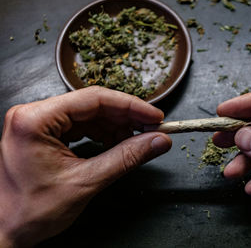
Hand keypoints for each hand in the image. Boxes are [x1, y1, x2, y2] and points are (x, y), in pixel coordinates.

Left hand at [0, 86, 171, 246]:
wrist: (6, 231)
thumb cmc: (29, 212)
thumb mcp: (85, 182)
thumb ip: (126, 158)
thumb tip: (156, 141)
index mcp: (35, 120)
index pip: (94, 99)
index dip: (131, 106)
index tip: (154, 116)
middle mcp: (34, 115)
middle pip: (93, 105)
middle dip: (126, 118)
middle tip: (152, 129)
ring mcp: (39, 123)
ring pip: (90, 115)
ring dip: (117, 127)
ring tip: (137, 140)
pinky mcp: (45, 134)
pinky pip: (82, 126)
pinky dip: (103, 135)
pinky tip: (118, 144)